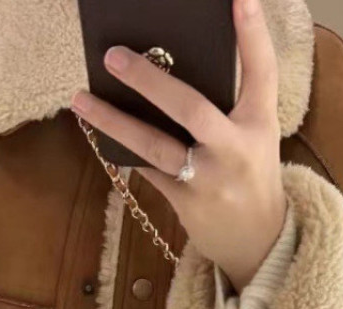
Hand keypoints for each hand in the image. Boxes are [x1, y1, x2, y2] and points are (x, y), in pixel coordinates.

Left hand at [70, 0, 286, 293]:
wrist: (259, 240)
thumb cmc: (250, 175)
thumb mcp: (254, 136)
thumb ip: (226, 105)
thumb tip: (169, 70)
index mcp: (260, 124)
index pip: (260, 71)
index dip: (251, 33)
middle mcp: (235, 149)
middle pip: (191, 108)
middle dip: (150, 81)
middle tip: (114, 55)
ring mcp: (208, 179)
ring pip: (154, 145)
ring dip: (114, 122)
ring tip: (81, 99)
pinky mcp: (186, 203)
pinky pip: (146, 170)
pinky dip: (122, 151)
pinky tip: (98, 132)